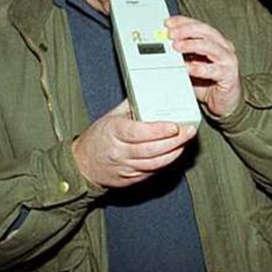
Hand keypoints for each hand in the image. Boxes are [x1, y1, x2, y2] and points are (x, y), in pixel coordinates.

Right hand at [72, 100, 196, 187]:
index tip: (174, 126)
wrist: (83, 165)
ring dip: (174, 153)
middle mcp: (119, 152)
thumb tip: (151, 92)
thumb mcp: (110, 117)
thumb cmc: (97, 138)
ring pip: (155, 163)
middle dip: (174, 141)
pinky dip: (166, 162)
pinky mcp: (131, 179)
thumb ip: (131, 106)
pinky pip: (152, 171)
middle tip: (189, 131)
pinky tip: (174, 153)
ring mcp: (126, 167)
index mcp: (113, 132)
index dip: (159, 130)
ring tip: (185, 141)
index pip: (138, 132)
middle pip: (151, 150)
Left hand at [166, 16, 241, 116]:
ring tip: (177, 46)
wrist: (224, 102)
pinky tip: (187, 68)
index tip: (168, 23)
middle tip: (170, 34)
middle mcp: (224, 47)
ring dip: (191, 44)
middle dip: (186, 30)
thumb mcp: (192, 64)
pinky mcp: (229, 75)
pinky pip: (213, 70)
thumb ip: (182, 54)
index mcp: (215, 41)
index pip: (199, 25)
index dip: (183, 22)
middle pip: (205, 31)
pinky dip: (198, 68)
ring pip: (210, 46)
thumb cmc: (209, 82)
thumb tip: (164, 45)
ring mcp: (228, 60)